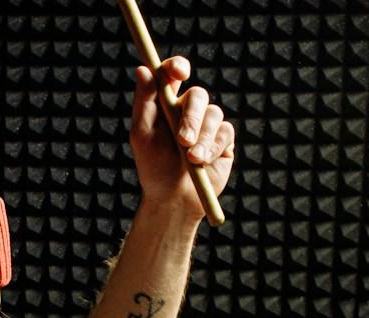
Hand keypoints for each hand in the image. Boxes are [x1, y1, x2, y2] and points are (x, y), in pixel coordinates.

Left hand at [129, 56, 236, 217]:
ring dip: (202, 138)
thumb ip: (144, 101)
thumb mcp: (142, 135)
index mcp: (167, 103)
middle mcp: (188, 109)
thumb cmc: (154, 168)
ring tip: (191, 160)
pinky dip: (213, 148)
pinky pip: (225, 132)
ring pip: (214, 114)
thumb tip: (143, 68)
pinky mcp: (223, 139)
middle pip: (198, 95)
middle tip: (183, 141)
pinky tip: (203, 164)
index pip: (173, 73)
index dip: (178, 67)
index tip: (179, 73)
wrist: (175, 199)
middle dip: (191, 117)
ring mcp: (208, 123)